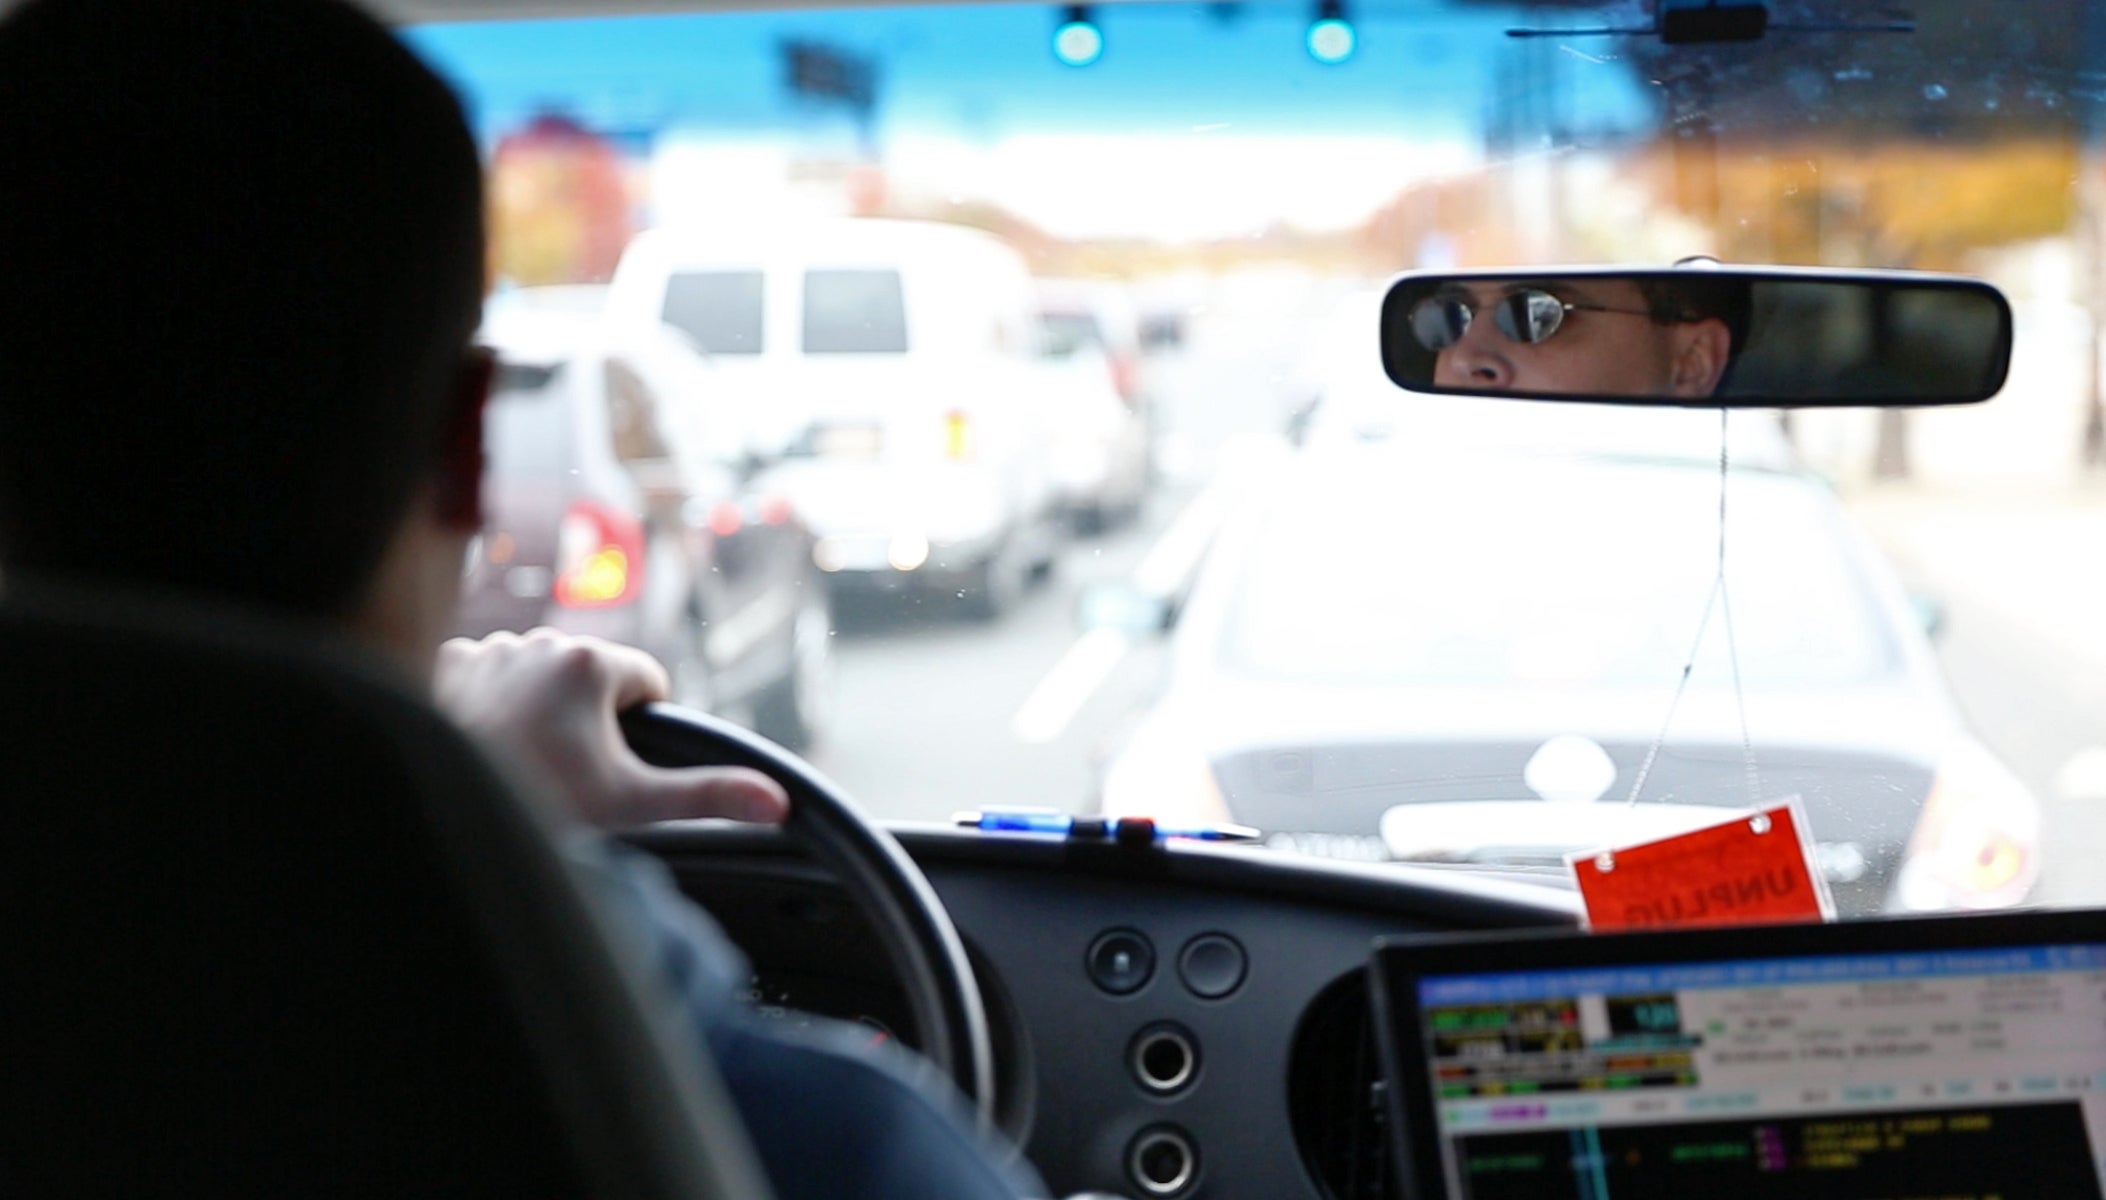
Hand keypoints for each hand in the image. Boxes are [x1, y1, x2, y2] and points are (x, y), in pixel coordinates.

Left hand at [434, 629, 789, 828]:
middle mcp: (539, 640)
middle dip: (588, 720)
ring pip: (538, 676)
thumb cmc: (541, 807)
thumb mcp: (633, 806)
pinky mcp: (446, 665)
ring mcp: (487, 650)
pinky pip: (486, 677)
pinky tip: (485, 741)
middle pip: (591, 678)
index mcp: (592, 662)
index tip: (614, 767)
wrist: (446, 816)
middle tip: (565, 774)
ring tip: (524, 761)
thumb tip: (777, 801)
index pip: (646, 684)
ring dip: (540, 709)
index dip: (640, 730)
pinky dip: (489, 704)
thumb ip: (708, 795)